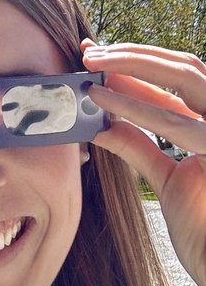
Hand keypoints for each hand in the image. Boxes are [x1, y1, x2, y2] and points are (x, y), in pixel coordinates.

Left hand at [81, 39, 205, 285]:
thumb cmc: (203, 231)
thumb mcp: (168, 179)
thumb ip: (140, 146)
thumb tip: (101, 121)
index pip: (181, 80)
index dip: (140, 63)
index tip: (98, 56)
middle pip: (187, 68)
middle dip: (136, 55)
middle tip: (90, 53)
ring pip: (186, 79)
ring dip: (135, 66)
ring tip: (92, 66)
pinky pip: (174, 122)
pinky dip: (136, 107)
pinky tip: (102, 100)